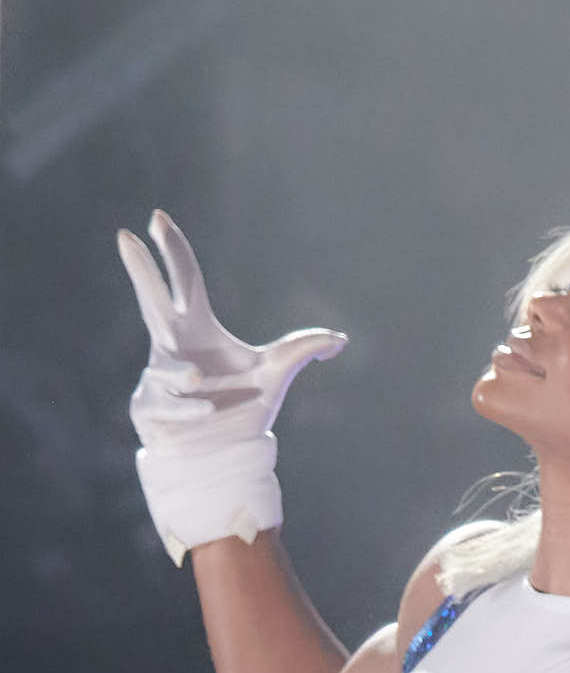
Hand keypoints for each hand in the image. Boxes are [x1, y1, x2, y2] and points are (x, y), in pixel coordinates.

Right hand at [117, 211, 346, 563]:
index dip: (173, 250)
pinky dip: (189, 406)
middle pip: (150, 300)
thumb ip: (304, 349)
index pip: (185, 280)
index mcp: (196, 326)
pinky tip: (206, 409)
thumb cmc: (241, 408)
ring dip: (186, 374)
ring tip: (202, 380)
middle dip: (139, 270)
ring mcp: (155, 376)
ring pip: (171, 368)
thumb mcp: (276, 373)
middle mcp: (170, 345)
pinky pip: (168, 401)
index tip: (158, 217)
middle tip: (125, 237)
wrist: (224, 455)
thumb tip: (341, 340)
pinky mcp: (146, 407)